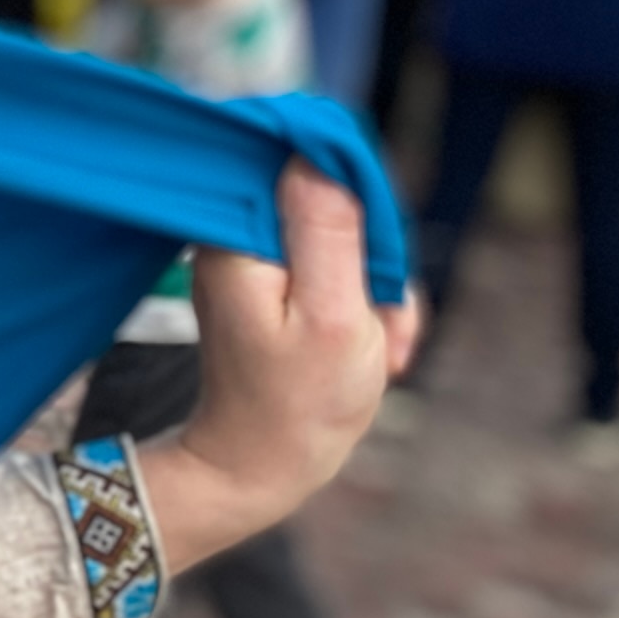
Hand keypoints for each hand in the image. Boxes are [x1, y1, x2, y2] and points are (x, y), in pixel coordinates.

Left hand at [137, 163, 419, 567]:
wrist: (260, 466)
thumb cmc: (298, 402)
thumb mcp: (333, 315)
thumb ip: (328, 231)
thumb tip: (315, 151)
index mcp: (236, 238)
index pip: (303, 164)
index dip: (359, 203)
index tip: (377, 262)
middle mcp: (234, 239)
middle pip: (333, 203)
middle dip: (377, 262)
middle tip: (384, 327)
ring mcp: (255, 261)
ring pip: (348, 243)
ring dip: (379, 293)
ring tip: (380, 348)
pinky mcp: (276, 283)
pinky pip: (341, 273)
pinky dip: (367, 309)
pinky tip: (374, 352)